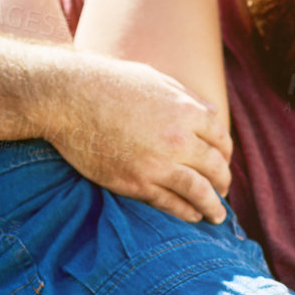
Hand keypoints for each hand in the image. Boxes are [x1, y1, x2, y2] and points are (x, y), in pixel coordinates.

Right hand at [47, 55, 232, 224]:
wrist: (69, 98)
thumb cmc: (110, 83)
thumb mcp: (155, 79)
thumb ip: (187, 98)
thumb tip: (213, 114)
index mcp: (186, 111)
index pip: (221, 139)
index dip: (226, 154)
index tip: (224, 163)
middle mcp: (178, 140)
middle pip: (216, 167)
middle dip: (224, 182)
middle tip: (224, 190)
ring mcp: (158, 165)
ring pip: (199, 192)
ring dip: (213, 206)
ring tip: (216, 215)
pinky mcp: (137, 184)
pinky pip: (171, 204)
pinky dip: (186, 212)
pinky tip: (193, 215)